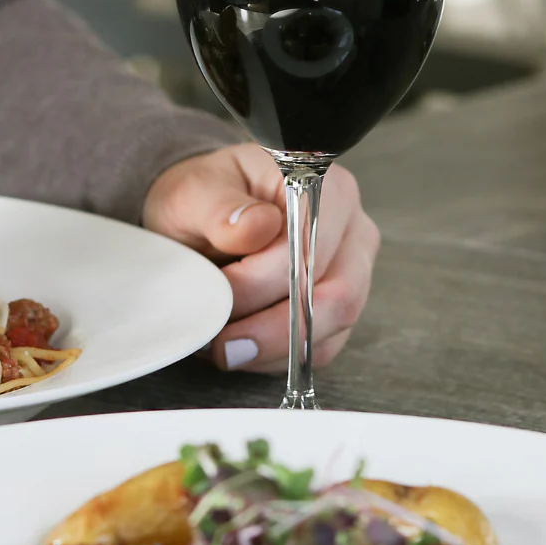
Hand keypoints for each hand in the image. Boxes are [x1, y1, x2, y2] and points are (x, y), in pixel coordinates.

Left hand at [142, 143, 379, 372]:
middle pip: (336, 296)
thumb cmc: (205, 196)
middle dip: (273, 328)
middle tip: (221, 341)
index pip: (310, 247)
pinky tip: (240, 345)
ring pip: (331, 329)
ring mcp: (351, 271)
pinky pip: (320, 348)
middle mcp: (351, 229)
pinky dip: (277, 356)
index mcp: (325, 188)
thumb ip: (219, 207)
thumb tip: (253, 227)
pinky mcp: (337, 307)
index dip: (262, 281)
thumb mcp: (194, 191)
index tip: (217, 294)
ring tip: (222, 344)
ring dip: (271, 347)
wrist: (201, 214)